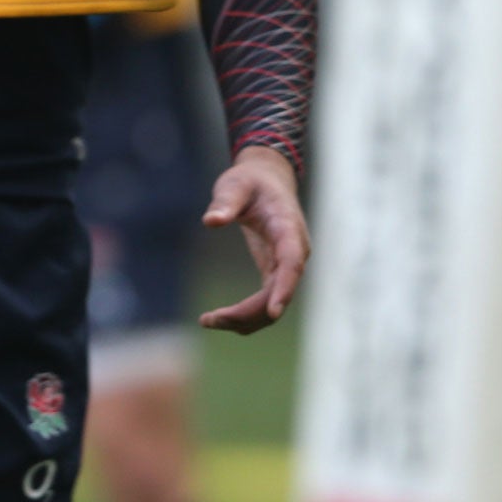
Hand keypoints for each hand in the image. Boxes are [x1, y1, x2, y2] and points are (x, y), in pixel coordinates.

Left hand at [200, 145, 309, 334]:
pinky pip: (265, 301)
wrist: (265, 180)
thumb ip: (225, 202)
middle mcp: (293, 252)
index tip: (272, 312)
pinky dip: (245, 314)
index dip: (284, 288)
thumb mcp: (235, 185)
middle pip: (279, 291)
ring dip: (245, 319)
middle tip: (209, 319)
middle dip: (249, 312)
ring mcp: (286, 265)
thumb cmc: (249, 182)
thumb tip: (211, 221)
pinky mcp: (274, 272)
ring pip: (273, 303)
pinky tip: (218, 319)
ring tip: (207, 321)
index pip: (292, 263)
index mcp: (288, 228)